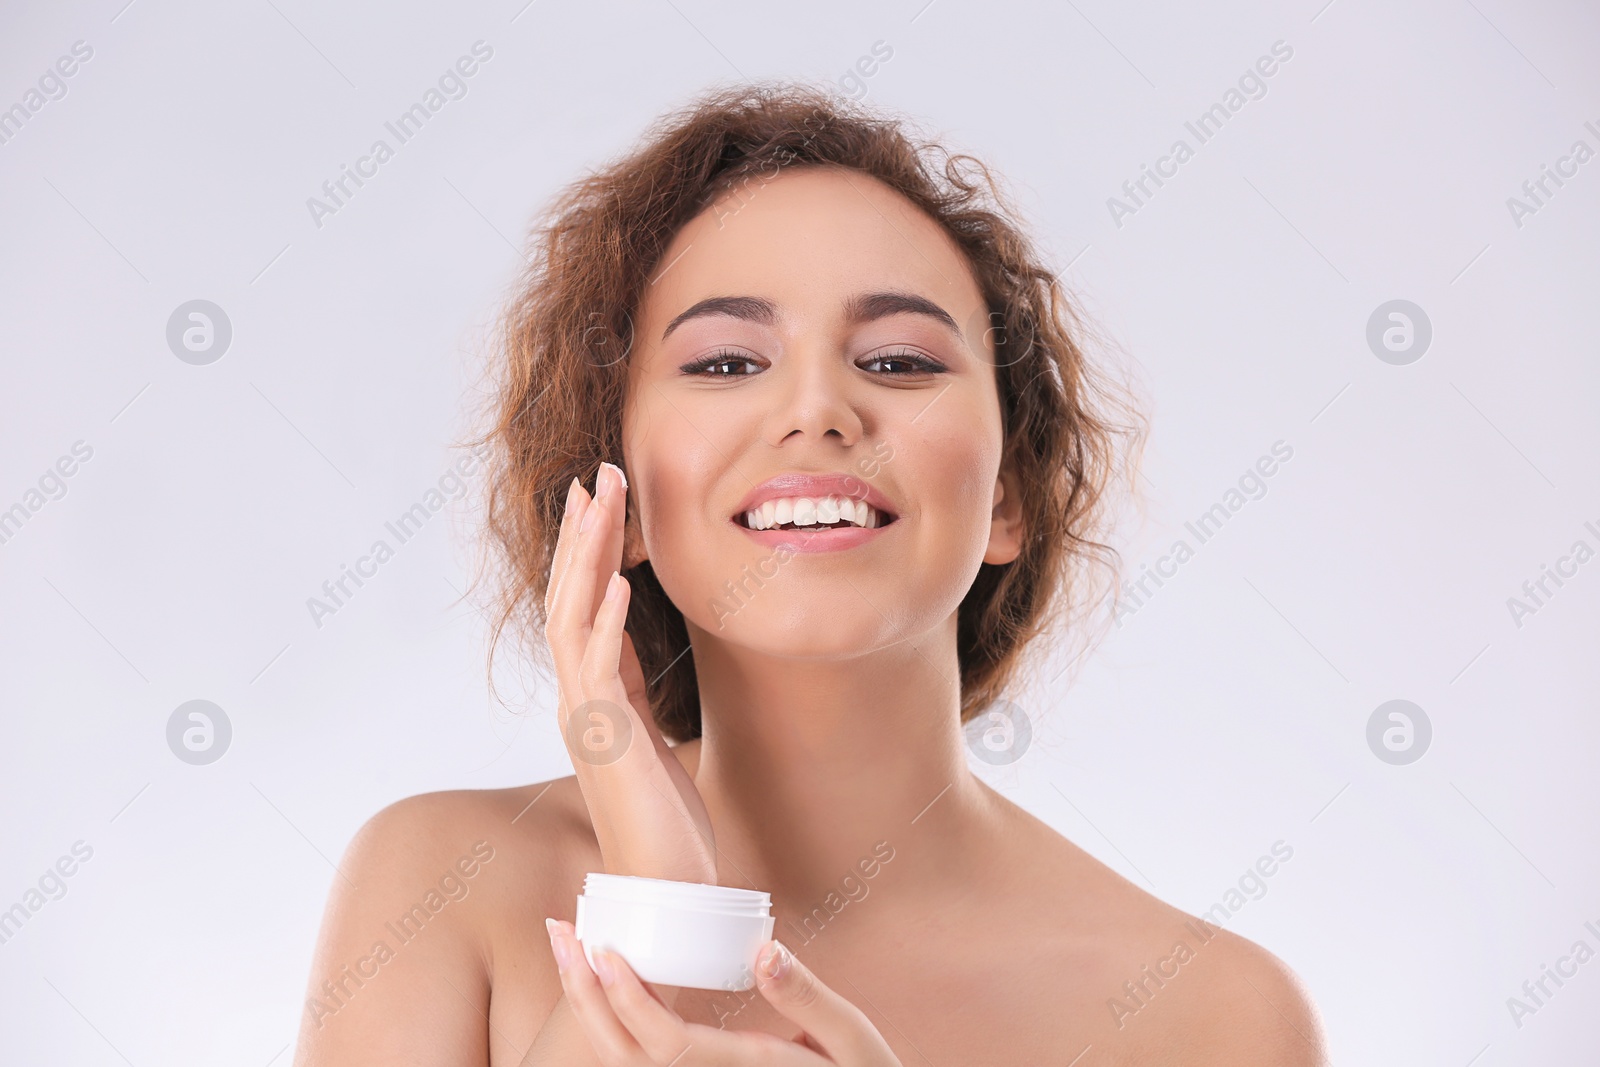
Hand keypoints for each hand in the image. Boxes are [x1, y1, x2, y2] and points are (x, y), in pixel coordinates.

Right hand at [544, 462, 717, 883]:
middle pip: (567, 597)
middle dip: (582, 534)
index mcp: (589, 695)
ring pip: (572, 618)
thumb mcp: (649, 734)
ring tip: (601, 501)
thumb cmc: (664, 818)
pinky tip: (620, 580)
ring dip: (589, 557)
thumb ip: (632, 687)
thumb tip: (628, 640)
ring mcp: (586, 716)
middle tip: (595, 475)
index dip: (588, 550)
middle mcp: (578, 698)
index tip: (599, 498)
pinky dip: (606, 619)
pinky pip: (599, 667)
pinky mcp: (608, 738)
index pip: (579, 605)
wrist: (665, 884)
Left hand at [545, 919, 903, 1065]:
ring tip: (567, 950)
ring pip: (623, 1061)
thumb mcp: (852, 1039)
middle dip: (584, 995)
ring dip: (587, 1006)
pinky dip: (608, 1020)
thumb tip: (765, 950)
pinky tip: (598, 983)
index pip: (667, 1045)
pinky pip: (639, 1059)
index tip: (603, 951)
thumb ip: (808, 996)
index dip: (628, 1001)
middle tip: (559, 932)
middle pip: (625, 1056)